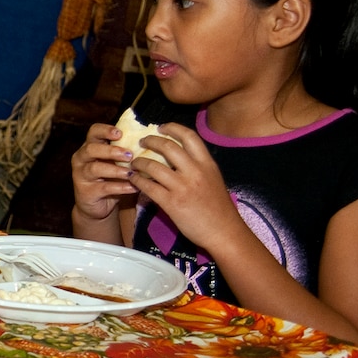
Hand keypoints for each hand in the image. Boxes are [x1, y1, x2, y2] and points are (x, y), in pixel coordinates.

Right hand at [69, 122, 136, 224]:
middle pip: (91, 149)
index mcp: (90, 146)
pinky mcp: (86, 192)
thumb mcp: (117, 162)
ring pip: (95, 168)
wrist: (98, 205)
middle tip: (130, 155)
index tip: (120, 133)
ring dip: (116, 170)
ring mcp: (81, 175)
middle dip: (111, 151)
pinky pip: (103, 188)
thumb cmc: (111, 178)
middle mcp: (81, 158)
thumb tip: (153, 141)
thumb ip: (126, 151)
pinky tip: (133, 187)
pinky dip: (120, 187)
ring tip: (131, 173)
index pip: (93, 131)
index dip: (105, 130)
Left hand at [128, 124, 243, 251]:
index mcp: (207, 164)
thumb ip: (197, 166)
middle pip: (167, 146)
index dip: (173, 128)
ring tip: (134, 163)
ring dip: (139, 162)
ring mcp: (182, 186)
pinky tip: (133, 179)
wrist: (223, 231)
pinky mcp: (171, 202)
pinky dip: (137, 180)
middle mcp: (195, 171)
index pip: (189, 136)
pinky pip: (147, 186)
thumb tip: (177, 157)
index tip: (161, 127)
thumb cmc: (219, 208)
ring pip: (153, 166)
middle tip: (142, 141)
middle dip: (150, 140)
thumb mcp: (213, 179)